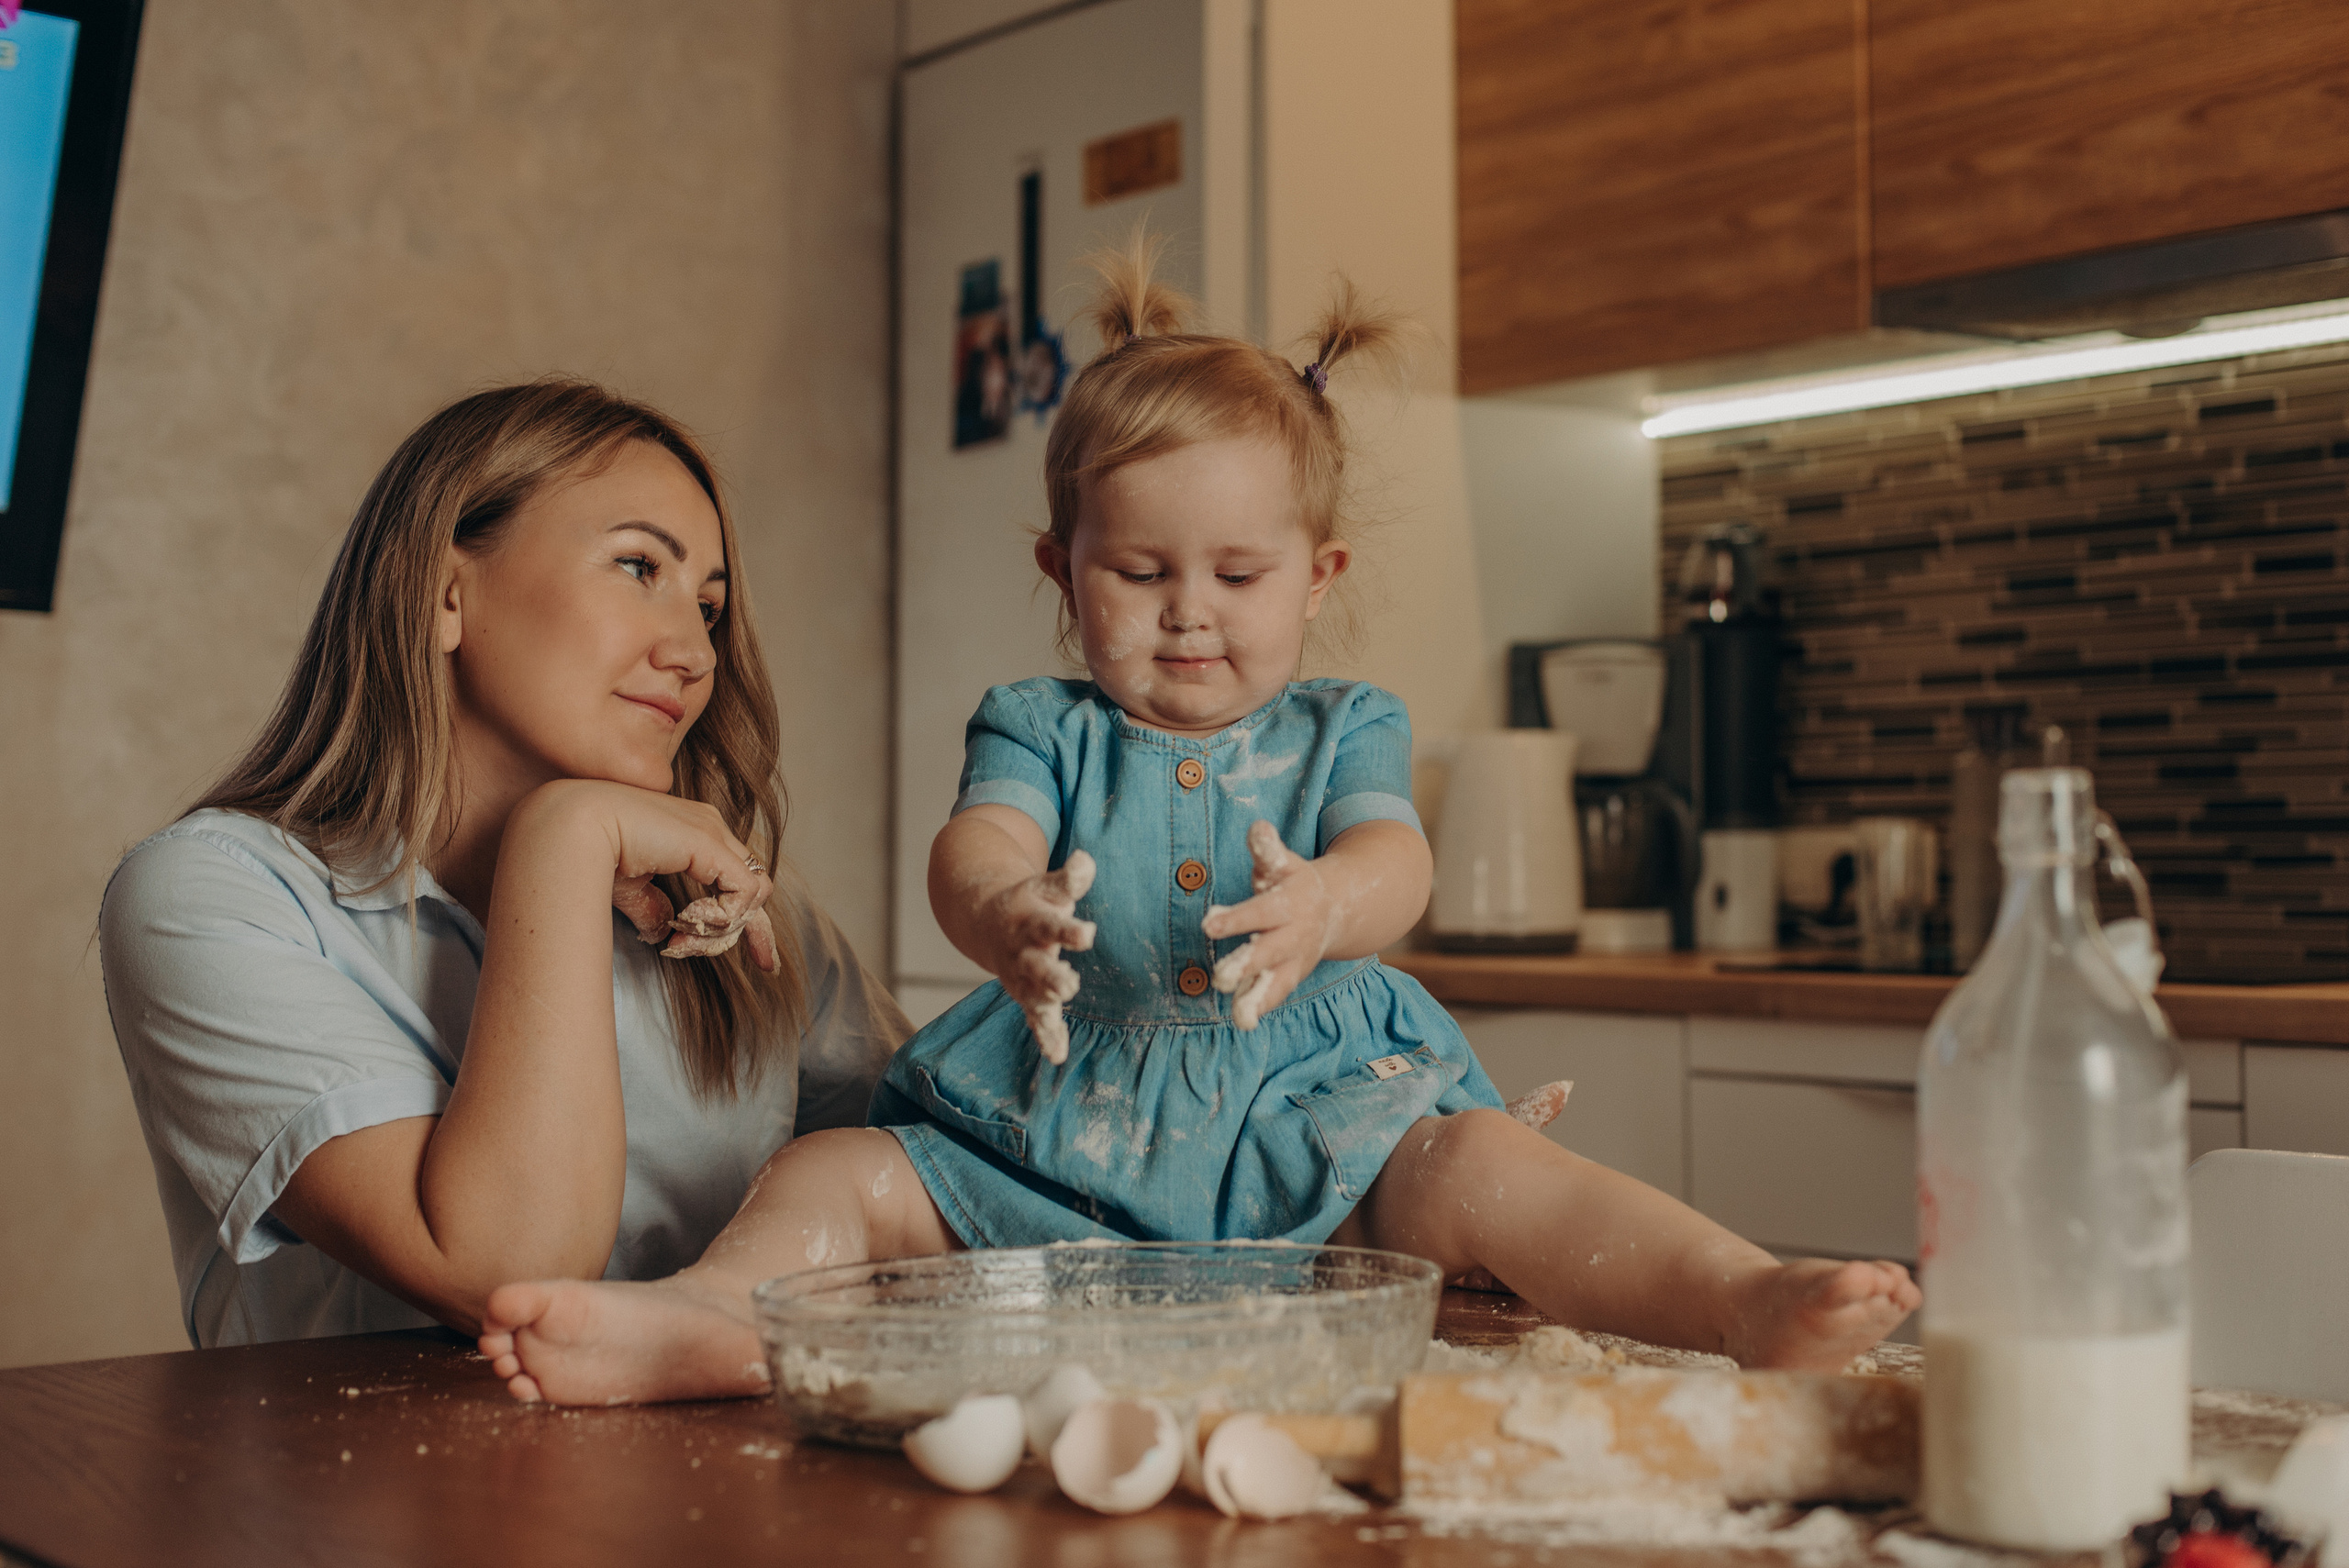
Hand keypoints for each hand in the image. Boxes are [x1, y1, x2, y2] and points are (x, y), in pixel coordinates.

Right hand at [529, 781, 780, 973]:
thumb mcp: (628, 887)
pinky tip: (685, 925)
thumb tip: (663, 933)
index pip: (737, 878)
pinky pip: (742, 891)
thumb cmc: (585, 851)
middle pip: (755, 885)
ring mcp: (711, 830)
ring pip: (752, 892)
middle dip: (758, 929)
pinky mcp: (707, 841)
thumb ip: (652, 907)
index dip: (744, 917)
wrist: (565, 828)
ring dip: (721, 930)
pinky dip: (722, 918)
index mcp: (693, 831)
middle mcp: (709, 826)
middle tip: (764, 964)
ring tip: (680, 941)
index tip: (759, 956)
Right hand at [974, 851, 1096, 1063]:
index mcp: (1031, 922)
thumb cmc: (1031, 901)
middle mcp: (1024, 952)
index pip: (1051, 926)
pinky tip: (1058, 1055)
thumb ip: (1070, 877)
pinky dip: (1046, 1036)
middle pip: (1037, 966)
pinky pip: (1035, 1018)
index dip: (1068, 931)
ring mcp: (1022, 976)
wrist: (986, 920)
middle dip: (1052, 977)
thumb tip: (1085, 861)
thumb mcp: (1047, 885)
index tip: (1087, 934)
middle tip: (1070, 983)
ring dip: (1046, 1008)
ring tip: (1059, 1026)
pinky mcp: (1026, 995)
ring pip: (1033, 996)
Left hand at [1199, 821, 1339, 1030]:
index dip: (1236, 918)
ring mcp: (1294, 960)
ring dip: (1257, 999)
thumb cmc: (1292, 882)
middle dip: (1246, 965)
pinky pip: (1276, 995)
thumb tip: (1258, 826)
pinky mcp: (1290, 977)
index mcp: (1289, 904)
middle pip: (1269, 952)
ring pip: (1276, 983)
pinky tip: (1244, 1021)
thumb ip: (1267, 848)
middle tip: (1220, 978)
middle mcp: (1293, 935)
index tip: (1209, 925)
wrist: (1334, 909)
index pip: (1261, 912)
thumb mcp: (1281, 862)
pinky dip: (1261, 1007)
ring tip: (1241, 1019)